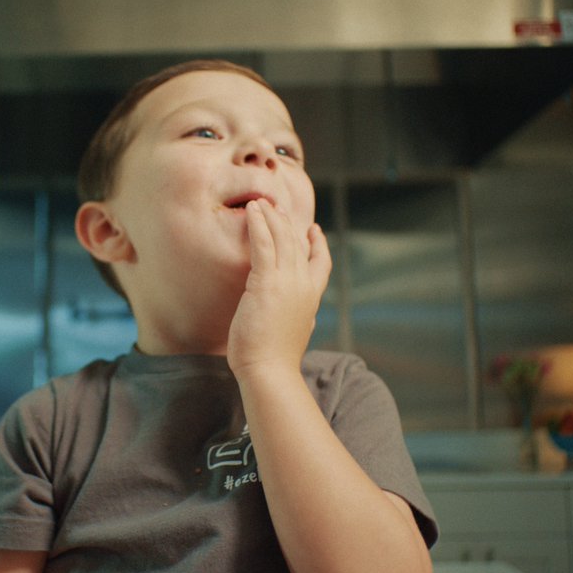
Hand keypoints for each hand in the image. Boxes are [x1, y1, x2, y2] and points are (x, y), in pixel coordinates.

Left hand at [227, 199, 330, 379]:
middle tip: (276, 207)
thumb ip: (299, 319)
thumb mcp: (295, 333)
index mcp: (312, 298)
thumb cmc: (276, 359)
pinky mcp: (266, 282)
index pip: (320, 264)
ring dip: (270, 217)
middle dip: (287, 223)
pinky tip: (251, 211)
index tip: (314, 231)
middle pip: (298, 244)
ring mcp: (287, 282)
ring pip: (281, 239)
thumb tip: (303, 319)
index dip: (318, 245)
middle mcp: (303, 285)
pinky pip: (263, 244)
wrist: (269, 370)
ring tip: (260, 202)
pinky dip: (258, 224)